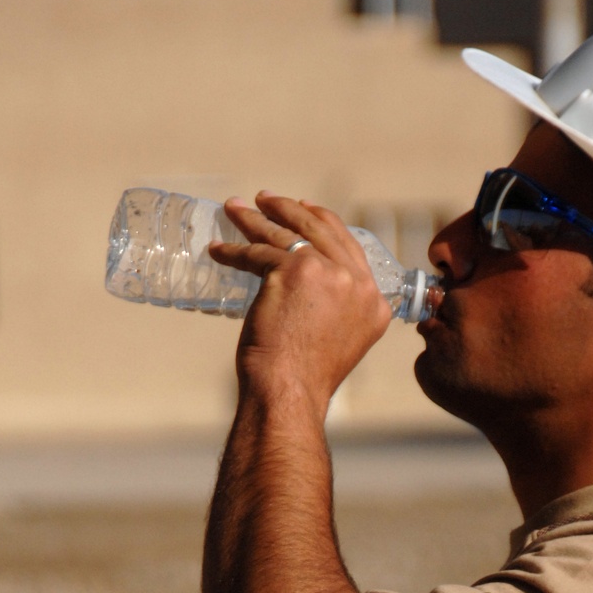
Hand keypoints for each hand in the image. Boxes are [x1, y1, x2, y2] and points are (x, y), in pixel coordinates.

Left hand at [209, 191, 391, 410]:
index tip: (303, 208)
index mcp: (374, 302)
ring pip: (286, 235)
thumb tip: (311, 293)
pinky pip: (258, 252)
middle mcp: (357, 283)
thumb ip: (337, 311)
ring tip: (234, 209)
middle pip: (320, 230)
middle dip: (288, 209)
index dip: (324, 222)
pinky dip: (234, 250)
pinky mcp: (293, 271)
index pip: (350, 247)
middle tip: (264, 199)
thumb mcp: (338, 341)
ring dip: (255, 219)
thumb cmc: (305, 379)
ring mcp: (328, 273)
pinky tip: (218, 249)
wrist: (291, 392)